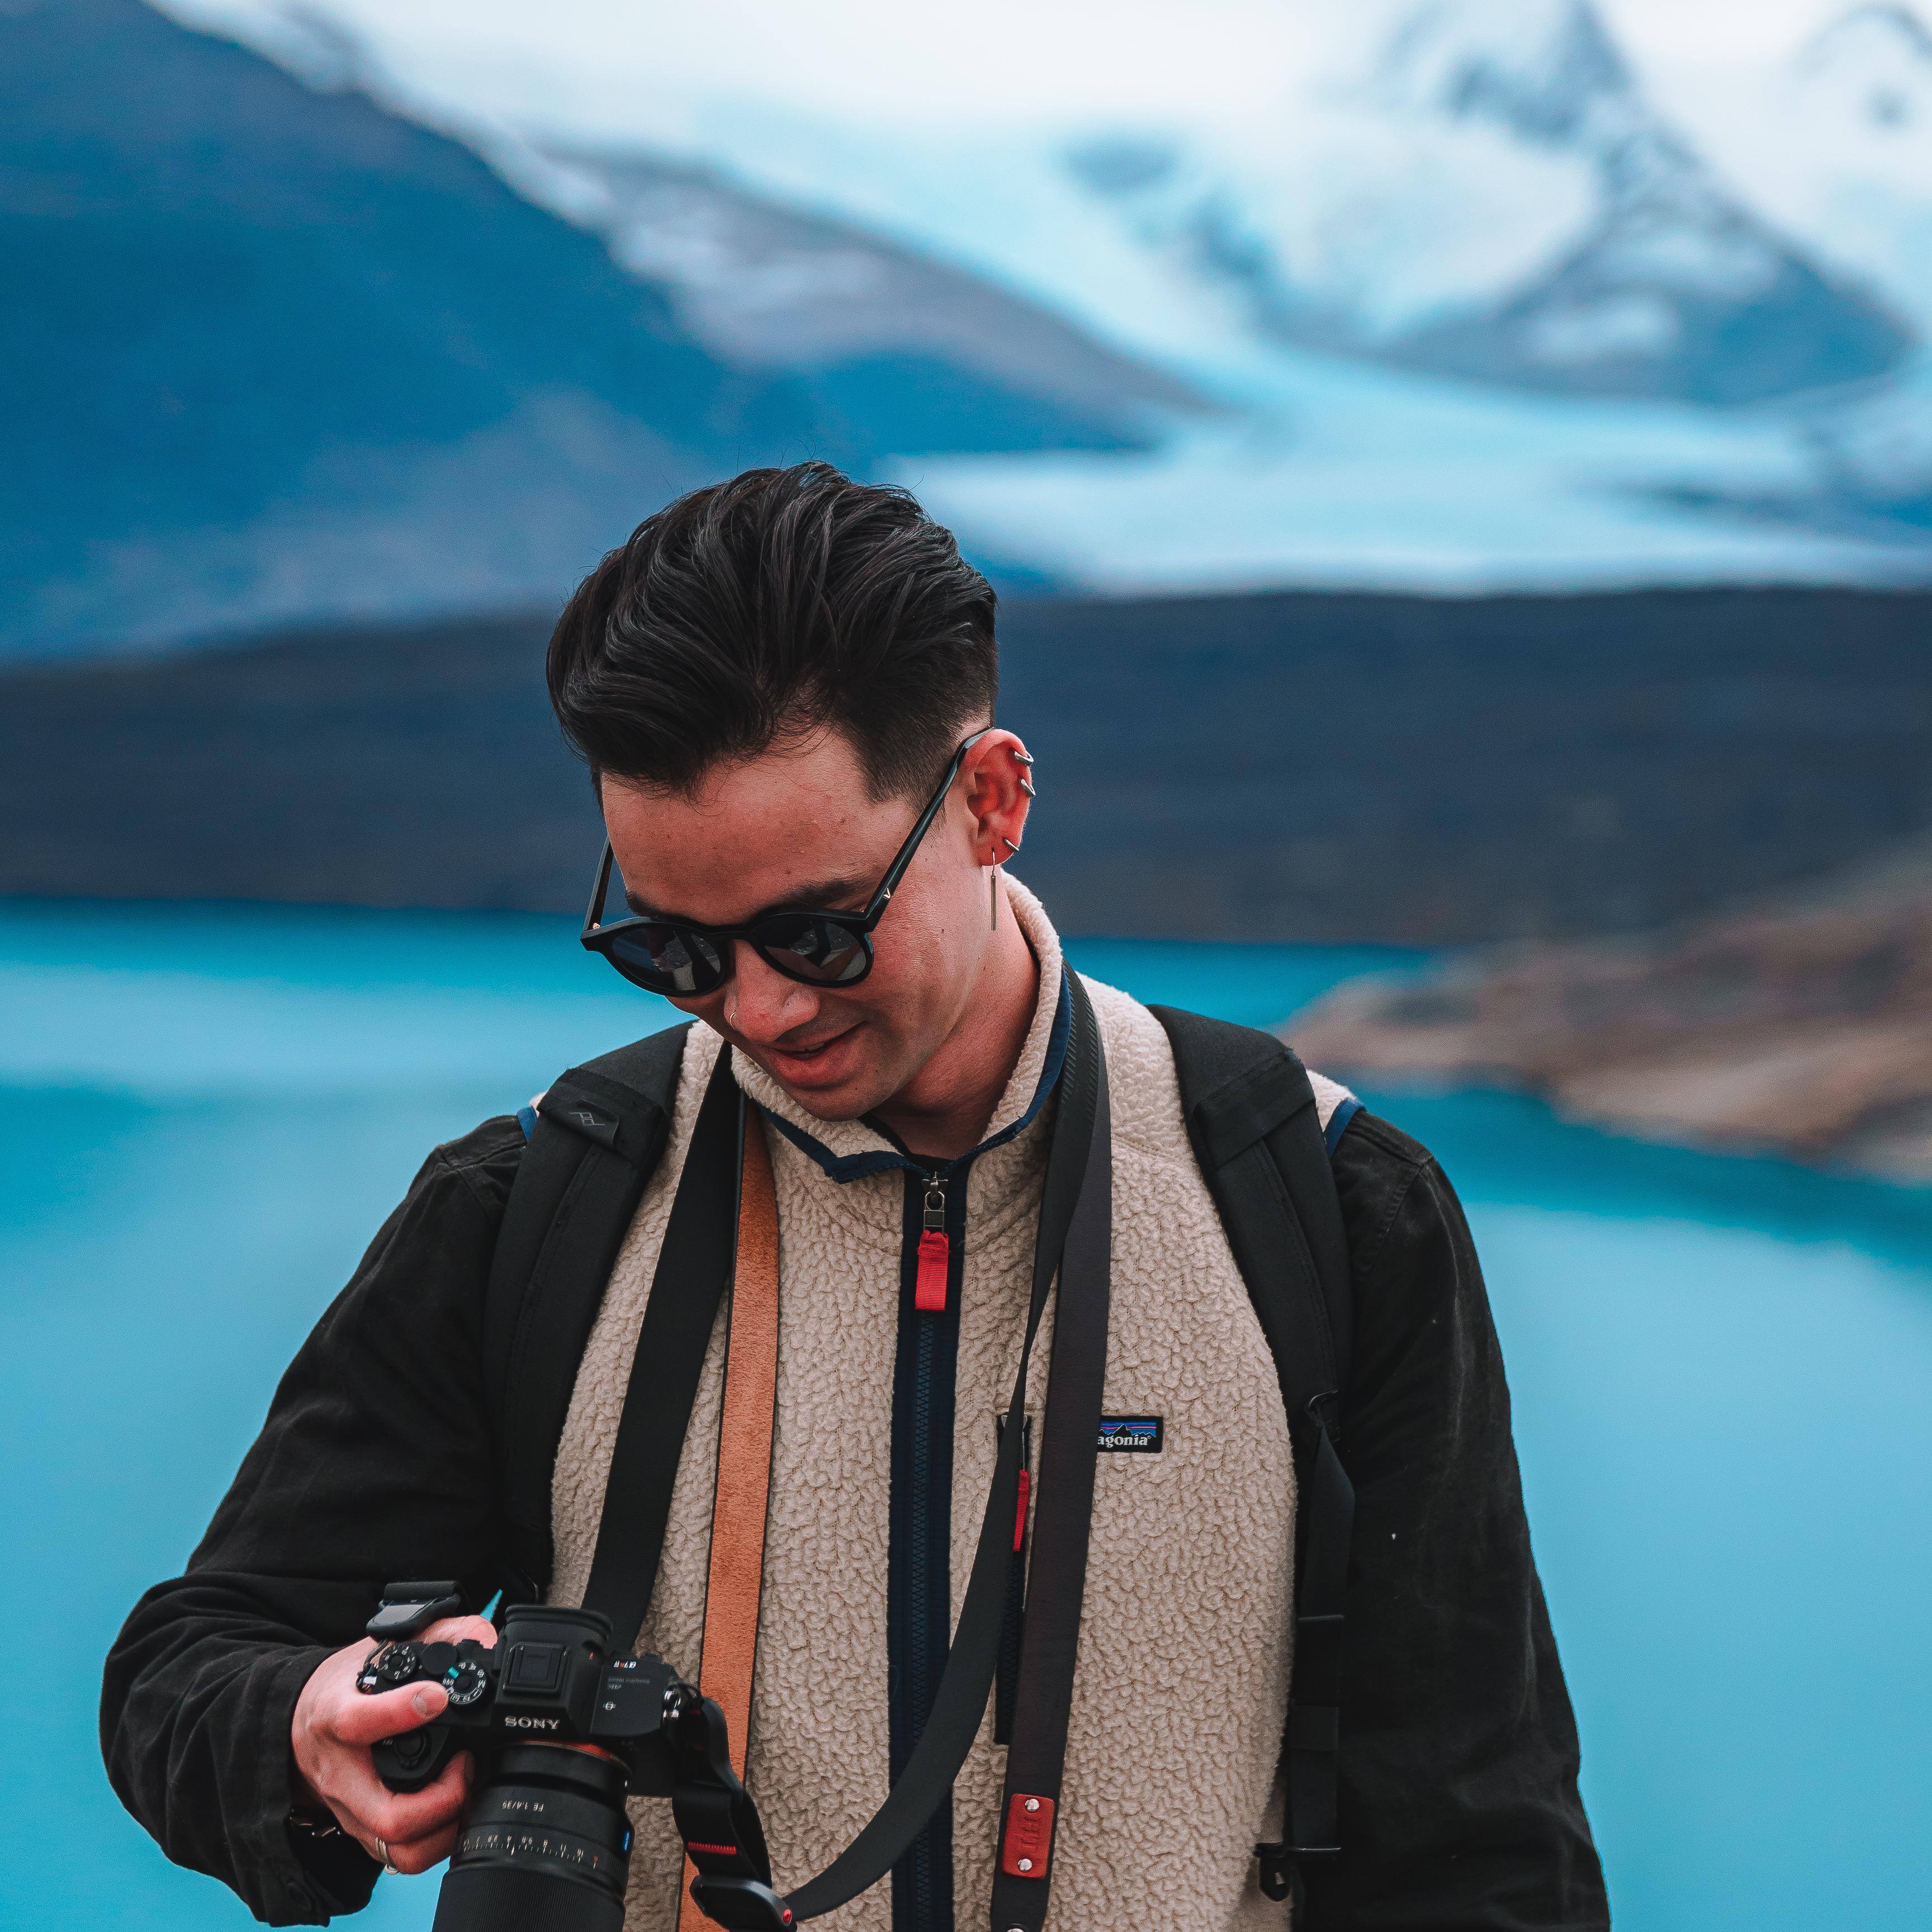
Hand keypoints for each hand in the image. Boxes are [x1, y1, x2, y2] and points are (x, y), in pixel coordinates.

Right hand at [290, 1614, 496, 1874]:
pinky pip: (403, 1857)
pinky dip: (439, 1840)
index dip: (399, 1711)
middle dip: (442, 1799)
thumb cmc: (347, 1685)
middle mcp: (341, 1775)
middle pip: (387, 1814)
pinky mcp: (363, 1834)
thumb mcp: (382, 1646)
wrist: (299, 1724)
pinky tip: (457, 1807)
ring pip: (399, 1849)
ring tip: (466, 1786)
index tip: (437, 1697)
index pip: (357, 1722)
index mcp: (336, 1717)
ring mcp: (351, 1812)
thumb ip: (436, 1635)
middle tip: (467, 1762)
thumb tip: (484, 1640)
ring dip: (446, 1826)